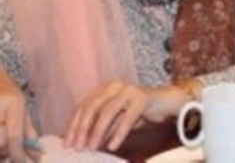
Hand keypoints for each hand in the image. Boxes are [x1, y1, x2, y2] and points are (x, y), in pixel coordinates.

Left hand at [64, 79, 200, 151]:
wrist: (166, 103)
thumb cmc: (139, 113)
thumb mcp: (117, 121)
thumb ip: (103, 128)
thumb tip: (84, 143)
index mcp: (105, 89)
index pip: (84, 106)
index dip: (75, 125)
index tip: (68, 143)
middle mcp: (114, 87)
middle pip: (92, 107)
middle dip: (83, 129)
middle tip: (78, 147)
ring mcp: (128, 90)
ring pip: (107, 111)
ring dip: (98, 132)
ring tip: (93, 148)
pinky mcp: (142, 98)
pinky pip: (127, 118)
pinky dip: (118, 133)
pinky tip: (113, 146)